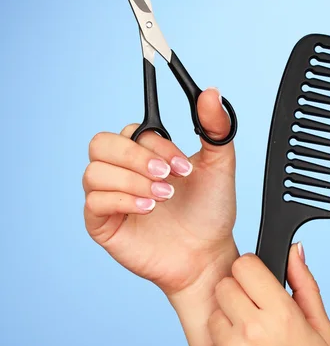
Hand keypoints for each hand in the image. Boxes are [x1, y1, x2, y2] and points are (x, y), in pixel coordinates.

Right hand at [83, 88, 236, 295]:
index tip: (184, 165)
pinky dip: (121, 201)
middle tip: (167, 177)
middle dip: (135, 158)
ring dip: (132, 181)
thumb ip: (215, 128)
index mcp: (145, 153)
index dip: (156, 145)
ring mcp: (110, 197)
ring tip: (163, 198)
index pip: (132, 131)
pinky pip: (93, 202)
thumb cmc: (210, 212)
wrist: (207, 254)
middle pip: (101, 144)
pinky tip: (147, 209)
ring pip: (95, 172)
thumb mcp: (219, 165)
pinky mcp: (102, 224)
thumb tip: (211, 92)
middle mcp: (123, 171)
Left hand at [206, 245, 329, 345]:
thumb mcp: (322, 328)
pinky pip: (210, 344)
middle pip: (224, 285)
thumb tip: (292, 249)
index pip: (244, 265)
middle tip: (254, 315)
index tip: (257, 284)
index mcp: (282, 314)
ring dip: (228, 323)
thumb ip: (304, 283)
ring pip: (214, 314)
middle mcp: (253, 330)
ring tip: (252, 344)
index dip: (251, 272)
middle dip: (238, 294)